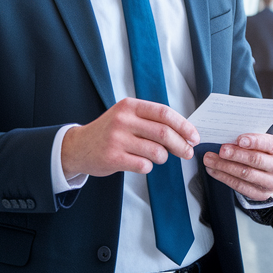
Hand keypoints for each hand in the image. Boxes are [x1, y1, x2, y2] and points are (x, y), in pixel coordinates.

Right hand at [61, 98, 198, 176]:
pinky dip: (148, 166)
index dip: (183, 125)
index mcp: (129, 106)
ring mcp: (117, 139)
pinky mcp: (113, 158)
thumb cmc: (109, 132)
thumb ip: (150, 120)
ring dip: (163, 158)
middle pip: (164, 133)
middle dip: (181, 145)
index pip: (164, 113)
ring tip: (158, 157)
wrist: (78, 147)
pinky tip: (140, 162)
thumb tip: (183, 132)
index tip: (193, 136)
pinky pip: (144, 165)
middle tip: (187, 152)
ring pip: (156, 151)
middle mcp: (123, 120)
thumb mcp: (126, 116)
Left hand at [203, 134, 272, 201]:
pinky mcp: (260, 194)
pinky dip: (223, 177)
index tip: (239, 139)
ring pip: (245, 174)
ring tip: (210, 159)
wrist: (267, 173)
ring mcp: (271, 183)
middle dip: (236, 154)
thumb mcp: (259, 142)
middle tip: (221, 150)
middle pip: (256, 160)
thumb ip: (248, 139)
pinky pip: (239, 186)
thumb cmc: (260, 152)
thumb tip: (226, 137)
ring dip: (224, 166)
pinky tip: (213, 170)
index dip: (254, 141)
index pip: (270, 144)